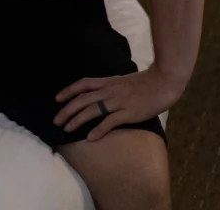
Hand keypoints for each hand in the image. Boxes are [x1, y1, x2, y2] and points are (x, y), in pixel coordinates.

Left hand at [53, 65, 182, 140]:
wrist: (163, 82)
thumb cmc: (146, 82)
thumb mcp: (123, 81)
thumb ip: (111, 87)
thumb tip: (101, 93)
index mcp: (108, 82)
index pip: (83, 84)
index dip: (68, 90)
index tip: (57, 98)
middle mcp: (109, 91)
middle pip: (82, 99)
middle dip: (67, 110)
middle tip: (56, 120)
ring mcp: (118, 102)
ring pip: (92, 110)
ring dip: (77, 120)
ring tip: (67, 129)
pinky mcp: (129, 113)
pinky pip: (110, 122)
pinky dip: (99, 130)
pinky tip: (90, 138)